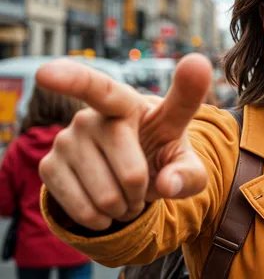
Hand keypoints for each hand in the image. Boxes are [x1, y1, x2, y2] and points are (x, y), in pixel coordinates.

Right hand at [37, 54, 212, 230]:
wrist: (130, 170)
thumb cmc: (159, 152)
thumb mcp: (185, 159)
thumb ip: (189, 171)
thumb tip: (167, 184)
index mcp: (127, 102)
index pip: (101, 89)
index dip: (74, 80)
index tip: (45, 73)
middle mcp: (91, 116)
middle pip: (132, 174)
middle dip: (144, 191)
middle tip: (142, 182)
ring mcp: (65, 139)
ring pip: (107, 198)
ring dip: (123, 208)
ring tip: (124, 192)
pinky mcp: (48, 166)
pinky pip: (82, 211)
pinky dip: (100, 219)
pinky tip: (103, 205)